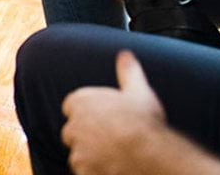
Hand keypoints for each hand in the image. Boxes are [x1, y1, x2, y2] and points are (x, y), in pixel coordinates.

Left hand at [61, 51, 168, 174]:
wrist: (147, 155)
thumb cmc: (143, 122)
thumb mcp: (139, 90)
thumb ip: (128, 72)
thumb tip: (125, 55)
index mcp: (82, 102)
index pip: (72, 105)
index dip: (86, 112)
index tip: (100, 117)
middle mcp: (74, 126)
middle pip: (72, 131)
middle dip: (85, 135)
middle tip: (108, 138)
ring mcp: (77, 151)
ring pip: (77, 154)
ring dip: (89, 155)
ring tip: (112, 156)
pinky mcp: (82, 171)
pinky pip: (84, 171)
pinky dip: (94, 170)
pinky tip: (111, 167)